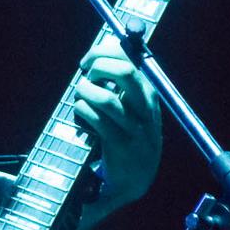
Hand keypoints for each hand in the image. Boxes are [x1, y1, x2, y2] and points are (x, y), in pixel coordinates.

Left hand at [73, 31, 162, 205]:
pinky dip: (82, 112)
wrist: (137, 177)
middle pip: (124, 71)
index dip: (104, 51)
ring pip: (106, 98)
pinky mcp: (120, 144)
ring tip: (80, 97)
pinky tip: (80, 115)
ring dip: (85, 92)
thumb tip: (99, 53)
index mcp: (149, 92)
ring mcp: (134, 126)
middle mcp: (145, 106)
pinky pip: (96, 120)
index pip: (131, 58)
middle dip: (98, 67)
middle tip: (86, 77)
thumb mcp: (132, 106)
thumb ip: (120, 82)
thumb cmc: (129, 134)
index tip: (87, 61)